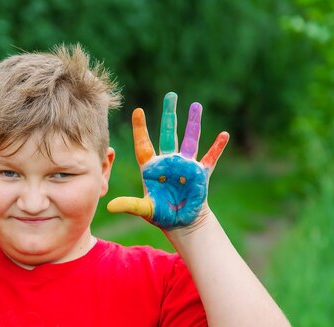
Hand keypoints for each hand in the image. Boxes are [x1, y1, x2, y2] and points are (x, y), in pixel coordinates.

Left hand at [107, 92, 228, 229]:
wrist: (181, 223)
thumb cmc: (161, 215)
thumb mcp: (144, 209)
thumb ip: (129, 205)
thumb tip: (109, 207)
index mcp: (151, 167)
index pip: (144, 144)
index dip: (141, 128)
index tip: (138, 110)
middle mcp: (168, 161)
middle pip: (168, 133)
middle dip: (169, 114)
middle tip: (170, 95)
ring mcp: (185, 165)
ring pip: (190, 139)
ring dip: (193, 123)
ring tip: (196, 105)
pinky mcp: (200, 174)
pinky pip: (210, 158)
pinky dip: (217, 147)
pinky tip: (224, 135)